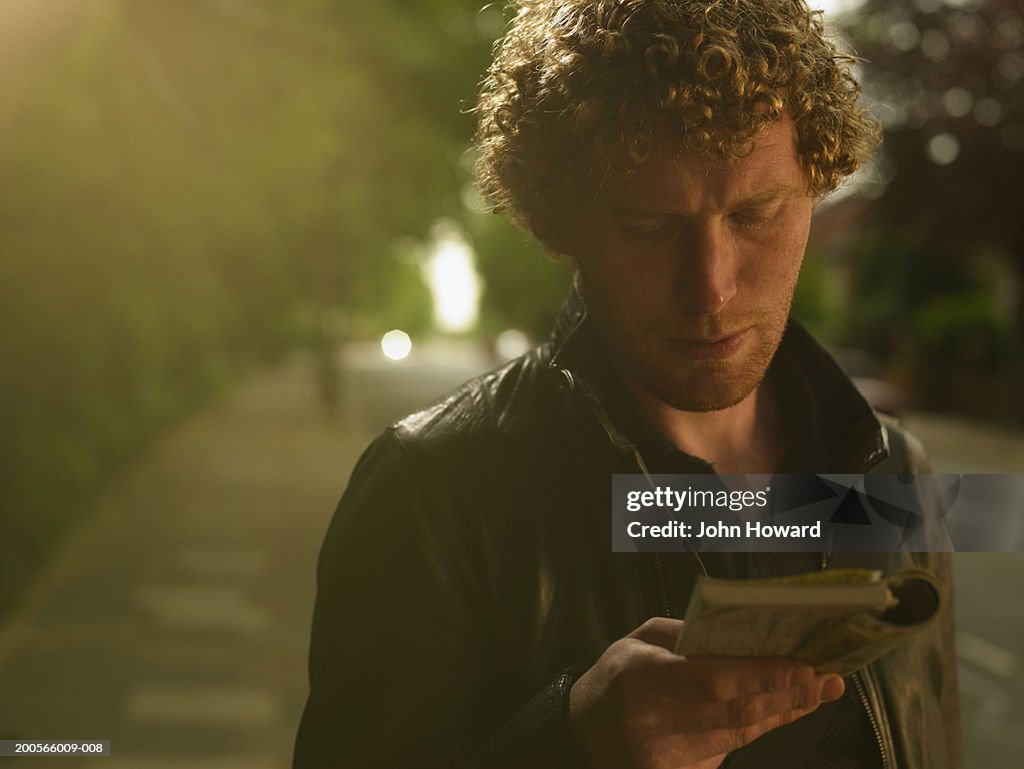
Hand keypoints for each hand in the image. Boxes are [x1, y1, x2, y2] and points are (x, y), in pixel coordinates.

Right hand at [568, 617, 844, 768]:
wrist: (584, 731)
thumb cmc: (619, 675)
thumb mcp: (641, 640)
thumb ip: (687, 636)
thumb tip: (748, 634)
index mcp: (642, 676)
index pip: (713, 679)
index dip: (764, 675)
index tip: (805, 665)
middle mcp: (652, 721)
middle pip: (735, 712)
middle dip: (787, 694)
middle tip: (826, 678)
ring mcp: (664, 757)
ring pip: (739, 734)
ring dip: (782, 711)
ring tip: (816, 690)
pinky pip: (729, 751)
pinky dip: (759, 729)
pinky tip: (784, 711)